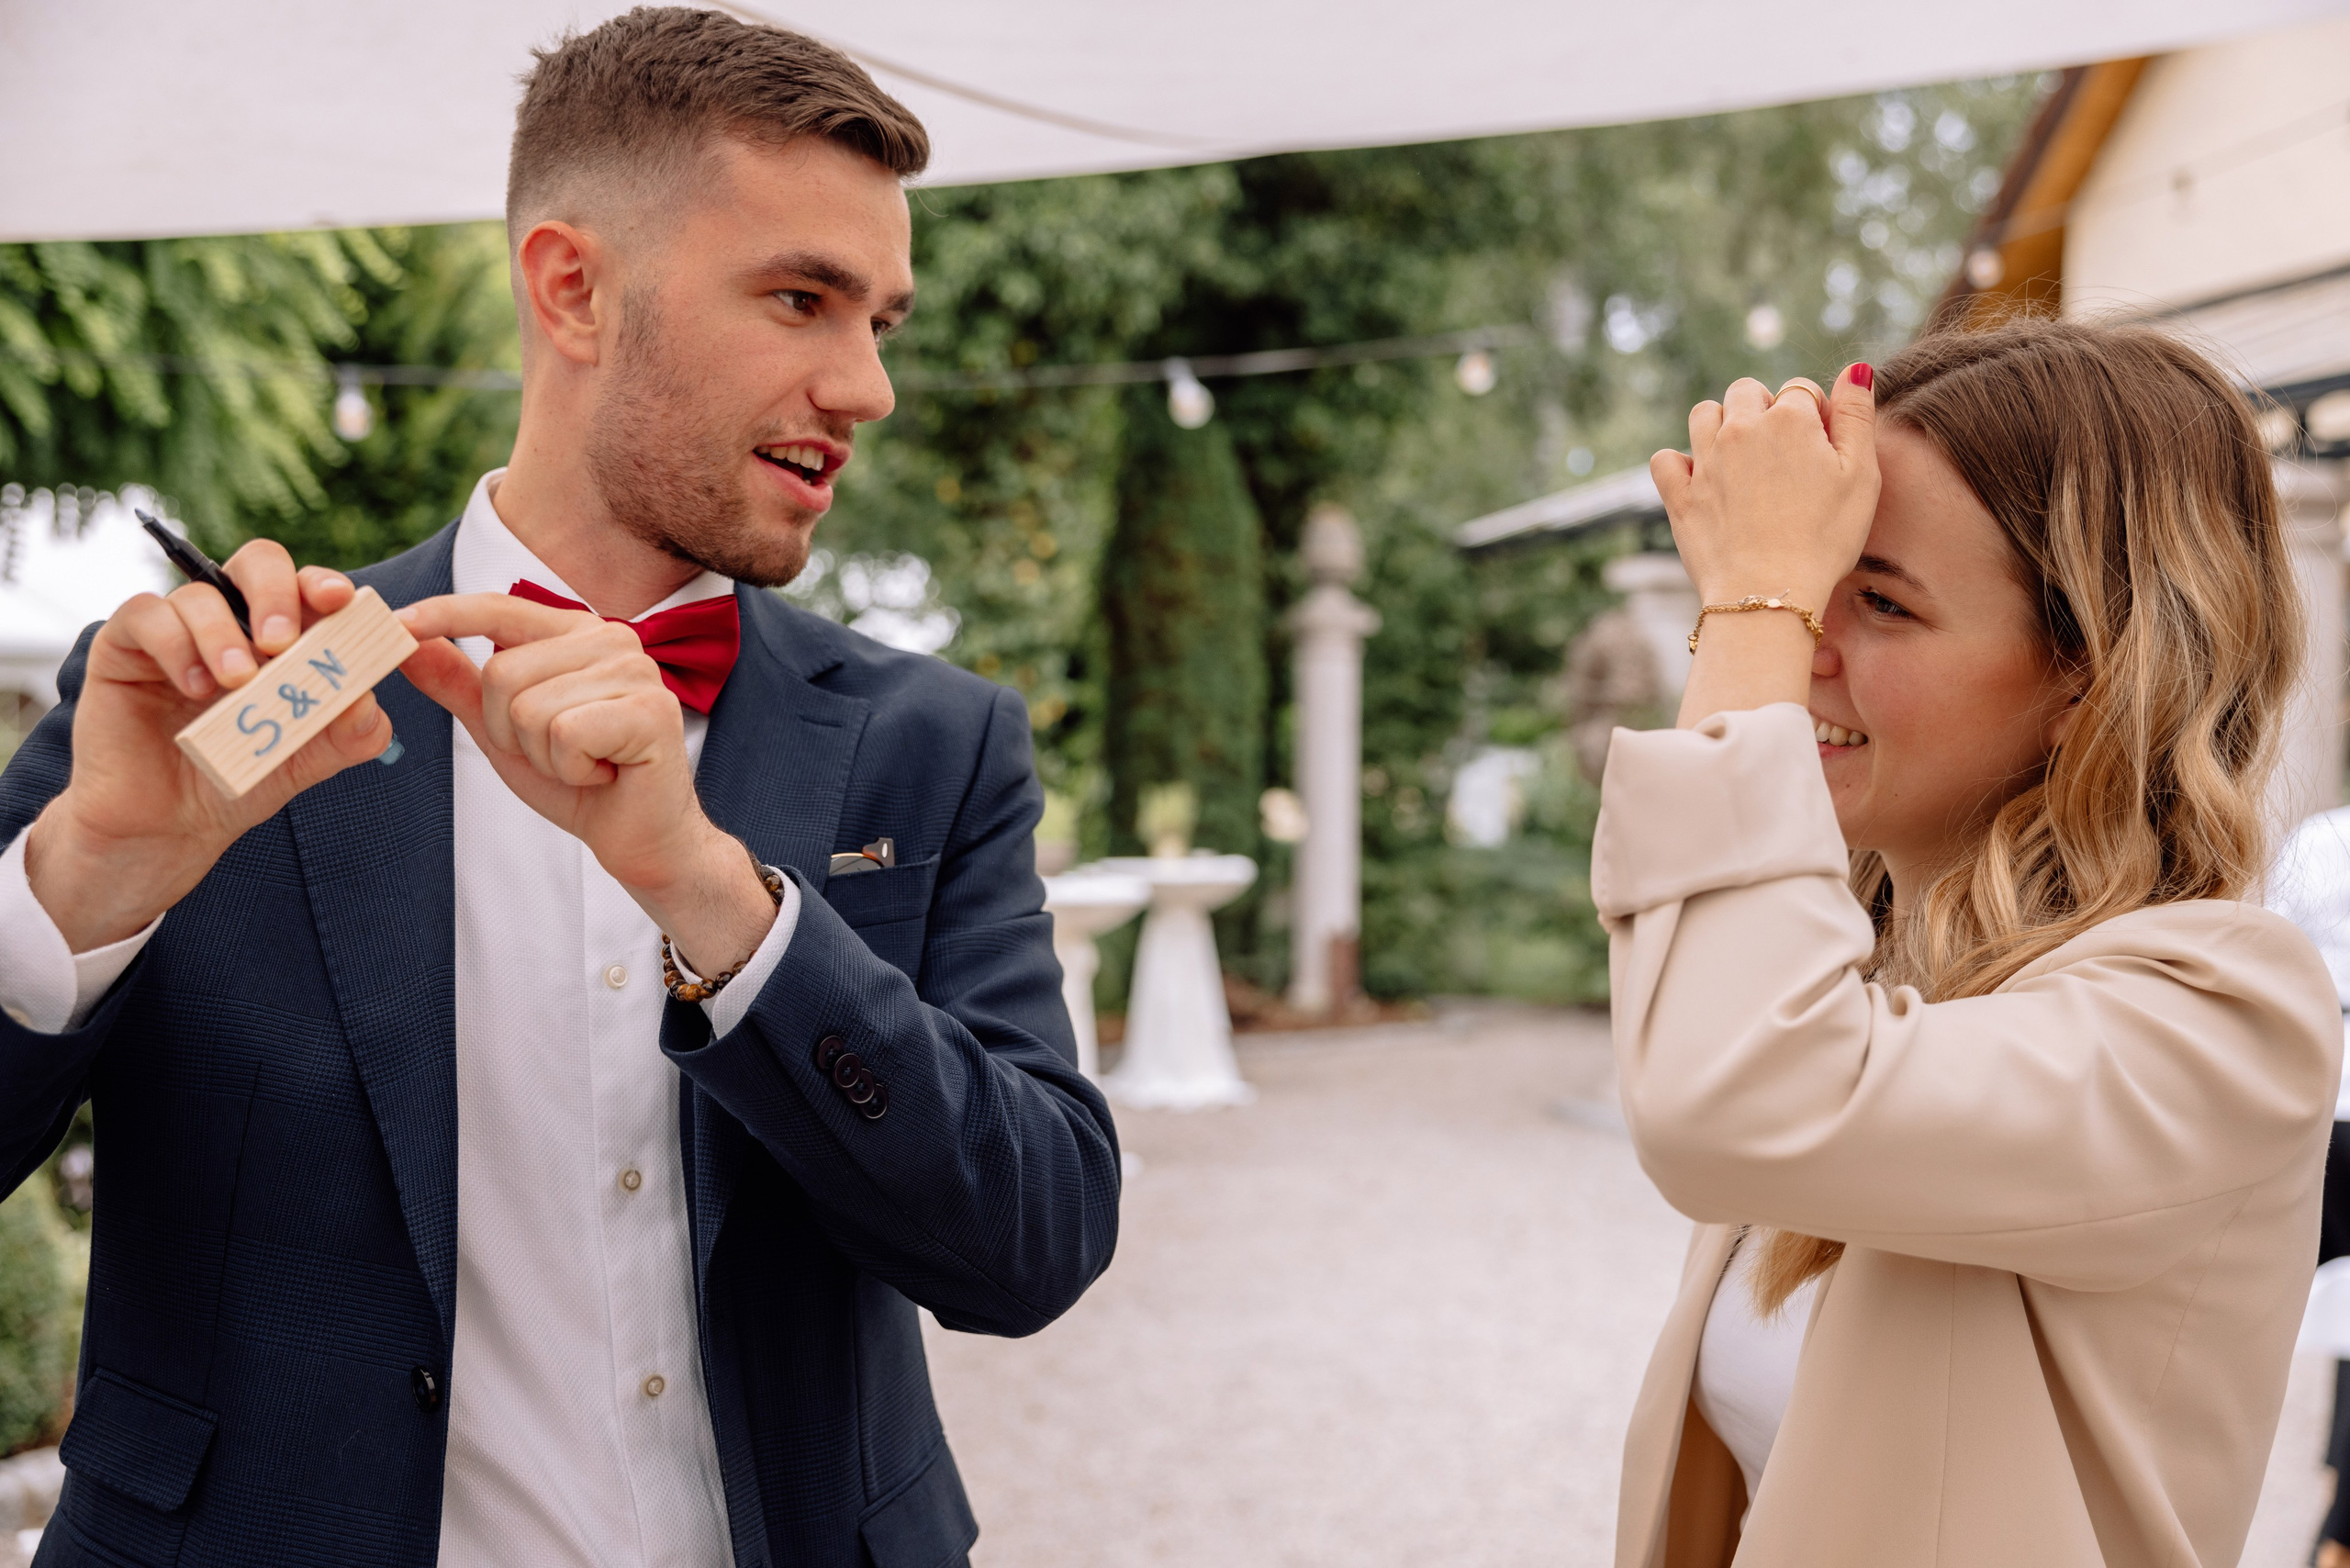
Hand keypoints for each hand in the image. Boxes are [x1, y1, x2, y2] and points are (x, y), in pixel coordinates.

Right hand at [26, 540, 396, 951]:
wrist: (171, 825)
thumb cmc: (241, 777)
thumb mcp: (308, 760)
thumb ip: (350, 733)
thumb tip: (369, 700)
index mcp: (284, 637)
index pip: (309, 588)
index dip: (328, 586)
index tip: (342, 602)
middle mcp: (233, 622)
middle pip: (258, 563)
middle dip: (277, 593)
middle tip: (281, 642)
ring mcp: (178, 630)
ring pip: (200, 594)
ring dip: (224, 634)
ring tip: (236, 683)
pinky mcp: (125, 646)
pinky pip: (146, 615)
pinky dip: (176, 644)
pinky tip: (195, 687)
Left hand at [394, 594, 775, 975]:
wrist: (640, 837)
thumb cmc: (579, 783)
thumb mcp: (504, 732)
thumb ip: (460, 686)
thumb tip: (407, 643)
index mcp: (577, 634)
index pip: (500, 607)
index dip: (447, 614)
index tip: (397, 623)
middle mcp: (612, 639)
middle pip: (501, 672)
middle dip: (509, 733)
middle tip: (558, 755)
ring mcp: (637, 671)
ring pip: (529, 708)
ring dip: (543, 756)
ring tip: (584, 766)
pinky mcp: (651, 710)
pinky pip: (565, 734)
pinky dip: (571, 770)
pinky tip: (603, 774)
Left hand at [1650, 367, 1878, 610]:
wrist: (1769, 592)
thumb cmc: (1825, 538)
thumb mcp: (1862, 475)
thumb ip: (1858, 415)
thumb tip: (1855, 370)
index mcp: (1789, 419)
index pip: (1800, 389)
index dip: (1814, 414)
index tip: (1822, 447)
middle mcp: (1740, 429)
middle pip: (1746, 391)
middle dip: (1764, 408)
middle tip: (1781, 452)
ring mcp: (1704, 461)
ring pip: (1703, 414)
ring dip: (1720, 425)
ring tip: (1742, 459)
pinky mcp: (1680, 495)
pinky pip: (1665, 459)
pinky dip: (1678, 464)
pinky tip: (1700, 480)